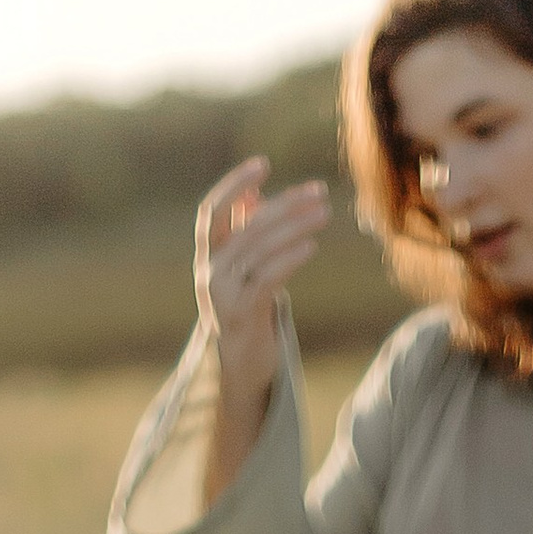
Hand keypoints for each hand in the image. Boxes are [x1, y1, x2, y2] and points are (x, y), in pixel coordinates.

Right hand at [195, 157, 330, 401]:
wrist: (238, 369)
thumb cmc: (244, 312)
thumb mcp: (240, 270)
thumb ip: (243, 233)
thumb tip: (253, 194)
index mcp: (207, 256)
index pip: (212, 210)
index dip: (234, 184)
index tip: (263, 164)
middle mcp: (210, 272)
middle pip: (248, 226)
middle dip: (286, 205)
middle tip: (318, 191)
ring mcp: (223, 295)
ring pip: (261, 249)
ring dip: (296, 227)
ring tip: (325, 213)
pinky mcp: (242, 315)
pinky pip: (267, 278)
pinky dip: (290, 258)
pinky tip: (311, 246)